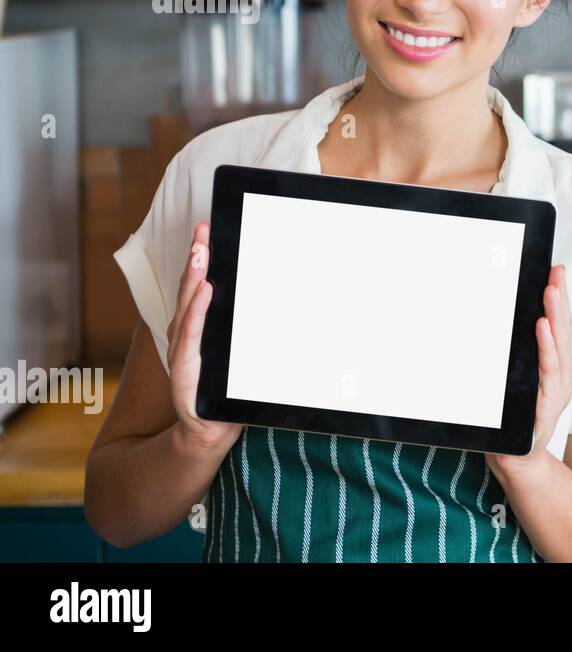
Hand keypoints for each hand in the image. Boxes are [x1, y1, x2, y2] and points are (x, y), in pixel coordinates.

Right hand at [168, 221, 241, 455]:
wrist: (211, 432)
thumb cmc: (229, 392)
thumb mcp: (243, 356)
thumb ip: (254, 331)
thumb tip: (298, 303)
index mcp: (199, 329)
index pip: (199, 287)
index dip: (201, 258)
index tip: (207, 230)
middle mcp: (186, 335)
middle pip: (191, 289)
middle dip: (196, 258)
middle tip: (203, 231)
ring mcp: (183, 352)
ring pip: (188, 307)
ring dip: (194, 277)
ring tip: (200, 252)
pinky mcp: (185, 370)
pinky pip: (191, 336)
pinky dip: (196, 312)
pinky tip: (203, 292)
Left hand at [486, 264, 571, 477]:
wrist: (513, 459)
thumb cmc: (512, 417)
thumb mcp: (513, 378)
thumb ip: (515, 352)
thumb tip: (501, 318)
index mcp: (557, 366)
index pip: (560, 325)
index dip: (560, 297)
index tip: (556, 270)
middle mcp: (563, 376)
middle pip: (564, 331)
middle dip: (560, 299)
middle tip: (555, 274)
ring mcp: (558, 392)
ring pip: (560, 347)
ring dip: (555, 317)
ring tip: (551, 292)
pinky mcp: (548, 407)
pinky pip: (549, 373)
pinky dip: (548, 349)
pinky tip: (543, 329)